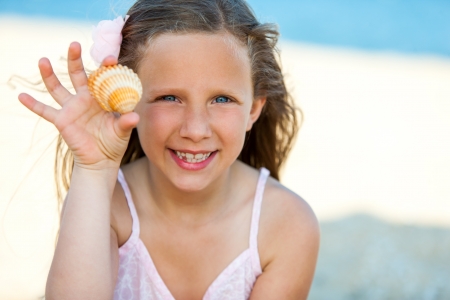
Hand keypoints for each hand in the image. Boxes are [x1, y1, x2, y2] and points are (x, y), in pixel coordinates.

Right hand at [18, 42, 139, 169]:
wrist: (102, 160)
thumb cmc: (114, 142)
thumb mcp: (123, 131)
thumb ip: (126, 122)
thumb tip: (134, 116)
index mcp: (102, 97)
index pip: (103, 77)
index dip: (105, 67)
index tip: (110, 59)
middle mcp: (85, 98)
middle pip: (77, 75)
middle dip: (75, 60)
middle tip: (74, 44)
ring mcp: (71, 108)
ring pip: (57, 88)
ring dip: (49, 75)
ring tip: (43, 60)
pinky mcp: (61, 120)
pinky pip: (45, 111)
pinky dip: (33, 105)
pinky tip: (21, 96)